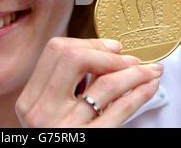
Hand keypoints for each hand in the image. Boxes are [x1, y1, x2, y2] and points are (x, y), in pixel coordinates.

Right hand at [15, 37, 162, 126]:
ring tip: (149, 70)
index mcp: (30, 100)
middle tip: (129, 58)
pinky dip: (140, 94)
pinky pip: (120, 110)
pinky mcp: (89, 140)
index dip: (88, 43)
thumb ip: (67, 85)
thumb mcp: (50, 112)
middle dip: (108, 54)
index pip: (55, 52)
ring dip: (134, 72)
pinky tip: (149, 87)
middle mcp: (42, 111)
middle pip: (74, 58)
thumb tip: (105, 53)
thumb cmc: (59, 138)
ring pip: (105, 83)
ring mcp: (66, 127)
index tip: (110, 48)